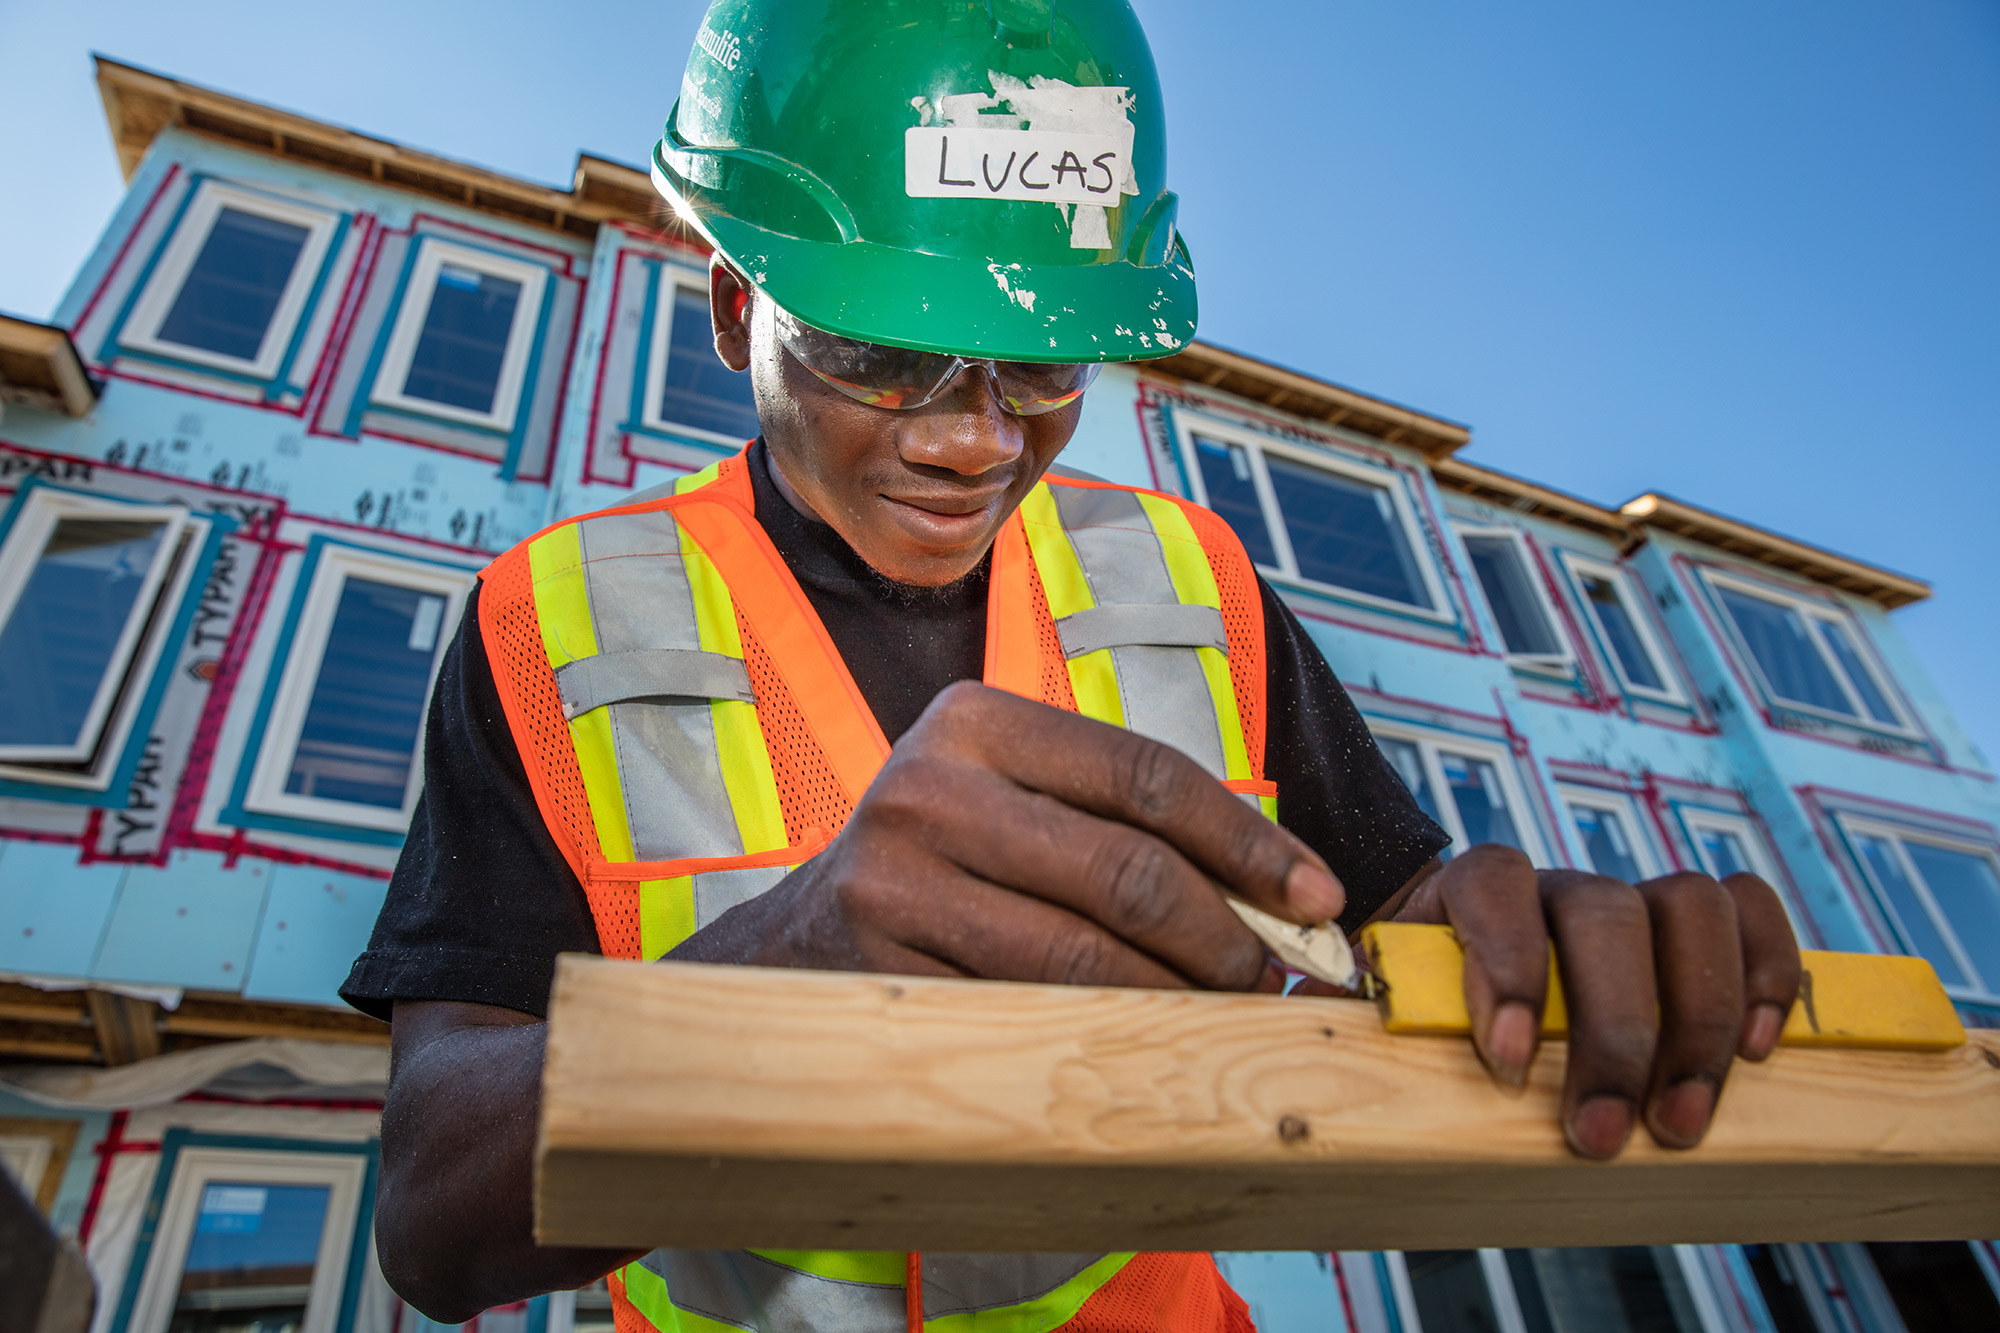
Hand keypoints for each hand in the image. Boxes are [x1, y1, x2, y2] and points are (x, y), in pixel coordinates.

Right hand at [669, 681, 1343, 989]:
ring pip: (1085, 954)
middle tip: (1273, 978)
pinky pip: (1030, 1015)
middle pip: (1126, 867)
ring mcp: (895, 879)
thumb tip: (1284, 892)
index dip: (1249, 840)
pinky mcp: (881, 970)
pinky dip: (1110, 1039)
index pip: (1145, 773)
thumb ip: (1116, 822)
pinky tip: (1149, 1047)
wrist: (791, 945)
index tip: (1319, 898)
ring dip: (1180, 998)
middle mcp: (928, 785)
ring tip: (1225, 1015)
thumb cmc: (937, 867)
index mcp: (975, 721)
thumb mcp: (1007, 803)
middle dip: (1225, 934)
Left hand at [1382, 844, 1801, 1157]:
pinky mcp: (1688, 931)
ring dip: (1696, 1018)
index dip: (1506, 963)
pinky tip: (1755, 1051)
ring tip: (1680, 1121)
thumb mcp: (1372, 1010)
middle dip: (1613, 1030)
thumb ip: (1353, 1015)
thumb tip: (1316, 1041)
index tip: (1506, 1060)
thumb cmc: (1416, 1009)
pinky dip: (1763, 972)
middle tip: (1602, 1135)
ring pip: (1689, 907)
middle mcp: (1557, 884)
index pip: (1494, 885)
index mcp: (1470, 889)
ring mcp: (1630, 900)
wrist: (1460, 984)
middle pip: (1607, 910)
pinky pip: (1746, 911)